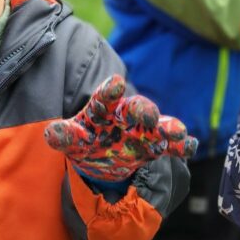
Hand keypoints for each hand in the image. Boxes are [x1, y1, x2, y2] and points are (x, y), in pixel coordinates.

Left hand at [44, 75, 197, 182]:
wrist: (101, 157)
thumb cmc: (85, 141)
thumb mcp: (72, 140)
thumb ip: (63, 136)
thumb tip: (50, 133)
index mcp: (103, 109)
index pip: (105, 98)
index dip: (110, 91)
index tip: (116, 82)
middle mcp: (126, 115)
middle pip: (137, 108)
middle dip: (144, 110)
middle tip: (149, 115)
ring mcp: (143, 130)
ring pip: (159, 125)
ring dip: (168, 128)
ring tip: (177, 133)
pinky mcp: (154, 146)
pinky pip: (170, 145)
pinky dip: (180, 145)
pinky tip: (189, 146)